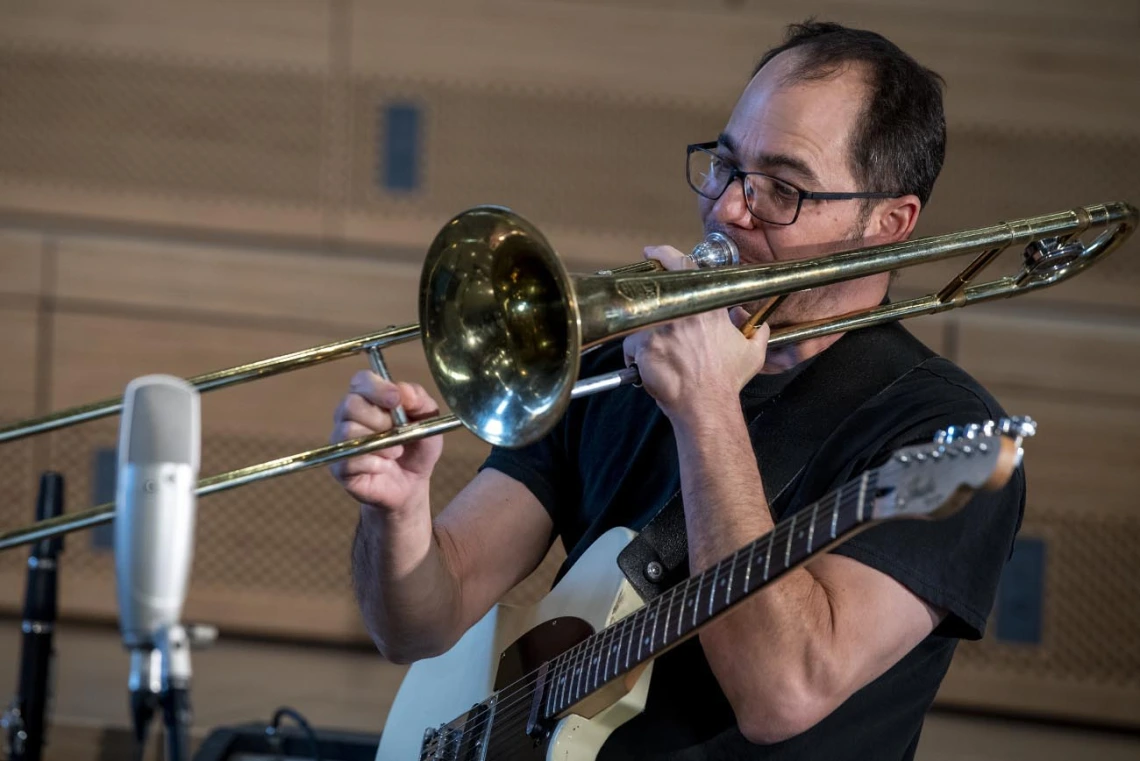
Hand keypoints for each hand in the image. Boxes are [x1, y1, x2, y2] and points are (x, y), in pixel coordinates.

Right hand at [329, 372, 443, 514]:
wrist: (412, 484)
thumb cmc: (417, 447)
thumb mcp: (429, 422)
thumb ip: (420, 401)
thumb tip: (403, 390)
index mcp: (369, 398)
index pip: (361, 380)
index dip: (377, 387)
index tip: (396, 399)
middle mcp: (348, 416)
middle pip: (351, 404)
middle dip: (380, 418)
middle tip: (398, 432)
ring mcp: (340, 441)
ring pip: (348, 431)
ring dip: (380, 443)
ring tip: (396, 452)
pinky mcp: (339, 467)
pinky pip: (348, 459)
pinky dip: (373, 463)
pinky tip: (384, 467)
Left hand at [622, 245, 769, 423]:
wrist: (705, 404)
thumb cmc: (725, 381)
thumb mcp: (752, 353)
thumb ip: (757, 332)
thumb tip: (758, 324)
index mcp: (706, 307)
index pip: (684, 266)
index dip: (666, 254)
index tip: (654, 252)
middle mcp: (681, 311)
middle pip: (656, 285)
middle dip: (648, 287)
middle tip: (643, 294)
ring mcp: (659, 327)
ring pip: (640, 318)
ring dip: (643, 331)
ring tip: (654, 351)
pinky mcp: (642, 346)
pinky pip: (629, 344)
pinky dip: (634, 355)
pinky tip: (646, 367)